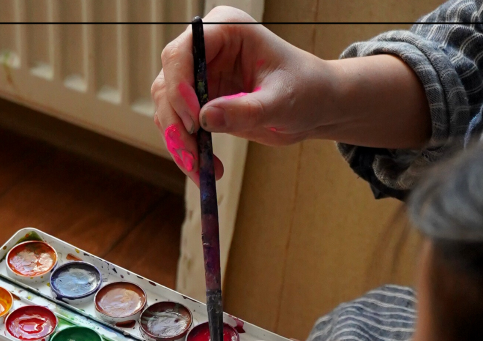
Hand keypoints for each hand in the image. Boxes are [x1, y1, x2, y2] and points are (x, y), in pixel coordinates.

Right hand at [151, 6, 328, 182]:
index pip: (183, 52)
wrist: (314, 106)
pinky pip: (179, 127)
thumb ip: (245, 110)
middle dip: (176, 123)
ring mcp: (198, 77)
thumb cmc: (306, 90)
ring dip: (178, 142)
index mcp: (225, 30)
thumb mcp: (281, 101)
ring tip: (201, 168)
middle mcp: (205, 49)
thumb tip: (205, 119)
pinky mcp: (198, 103)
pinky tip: (204, 167)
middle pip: (168, 83)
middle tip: (193, 155)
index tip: (195, 119)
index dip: (181, 85)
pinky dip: (186, 149)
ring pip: (167, 109)